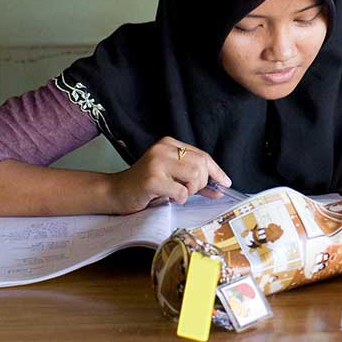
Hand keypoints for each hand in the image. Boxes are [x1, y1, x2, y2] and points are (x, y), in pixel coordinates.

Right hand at [107, 136, 231, 213]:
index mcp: (169, 143)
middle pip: (201, 166)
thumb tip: (221, 188)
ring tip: (176, 193)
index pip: (203, 156)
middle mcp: (163, 148)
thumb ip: (195, 180)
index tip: (226, 183)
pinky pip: (180, 192)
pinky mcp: (151, 179)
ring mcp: (156, 163)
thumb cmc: (146, 186)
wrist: (116, 193)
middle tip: (188, 192)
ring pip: (194, 177)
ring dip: (189, 191)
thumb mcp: (173, 177)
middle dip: (200, 184)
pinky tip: (168, 197)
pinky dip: (179, 198)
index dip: (216, 171)